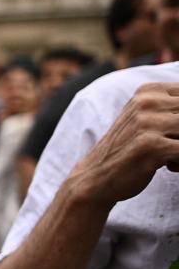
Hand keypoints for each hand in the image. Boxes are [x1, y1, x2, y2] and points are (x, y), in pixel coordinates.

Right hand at [70, 83, 178, 206]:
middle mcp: (147, 102)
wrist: (96, 177)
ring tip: (173, 158)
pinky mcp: (151, 146)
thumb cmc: (129, 150)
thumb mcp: (147, 120)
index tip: (171, 134)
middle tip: (174, 148)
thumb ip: (174, 111)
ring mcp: (148, 123)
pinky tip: (169, 166)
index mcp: (148, 91)